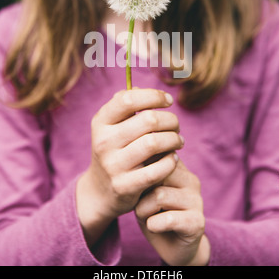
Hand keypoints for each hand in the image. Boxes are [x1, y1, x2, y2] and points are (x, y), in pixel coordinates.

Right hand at [76, 88, 182, 246]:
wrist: (101, 190)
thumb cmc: (115, 149)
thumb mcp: (111, 125)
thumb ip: (125, 105)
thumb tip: (141, 88)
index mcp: (101, 122)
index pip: (128, 99)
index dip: (153, 96)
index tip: (168, 100)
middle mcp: (104, 141)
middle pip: (148, 119)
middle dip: (170, 119)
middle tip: (176, 125)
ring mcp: (113, 165)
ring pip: (154, 143)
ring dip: (174, 139)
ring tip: (178, 140)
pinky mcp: (125, 186)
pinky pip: (158, 169)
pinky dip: (171, 161)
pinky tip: (173, 158)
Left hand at [135, 159, 210, 265]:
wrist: (173, 247)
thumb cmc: (153, 213)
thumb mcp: (145, 189)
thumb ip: (145, 172)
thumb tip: (136, 157)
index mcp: (178, 167)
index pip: (157, 154)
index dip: (140, 169)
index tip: (132, 181)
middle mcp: (191, 180)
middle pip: (156, 173)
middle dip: (140, 190)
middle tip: (138, 203)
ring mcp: (196, 200)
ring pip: (159, 195)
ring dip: (143, 209)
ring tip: (145, 217)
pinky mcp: (197, 222)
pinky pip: (168, 218)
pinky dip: (153, 224)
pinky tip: (154, 227)